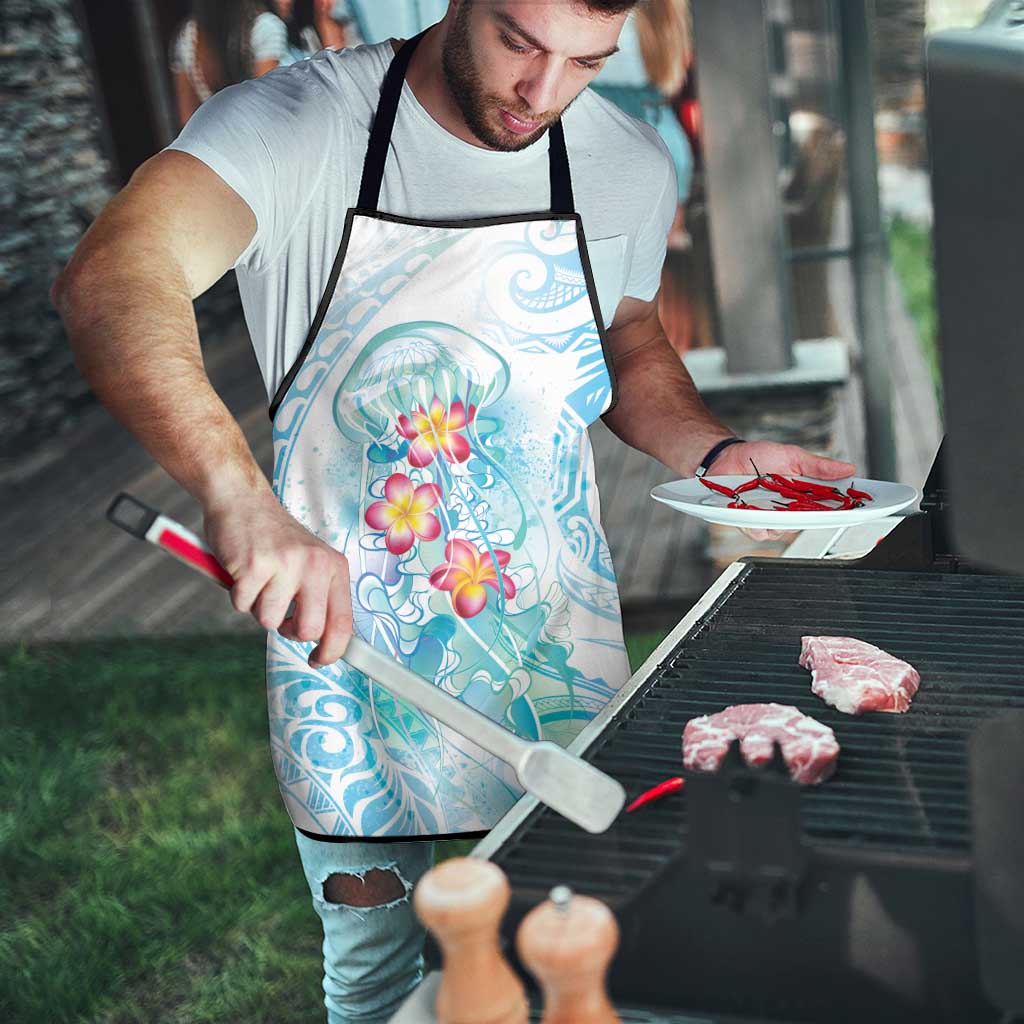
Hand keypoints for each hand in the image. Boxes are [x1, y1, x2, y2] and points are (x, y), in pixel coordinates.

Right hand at [202, 488, 351, 667]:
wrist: (242, 499)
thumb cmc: (275, 538)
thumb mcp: (310, 561)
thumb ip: (319, 596)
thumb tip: (325, 642)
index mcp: (334, 567)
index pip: (343, 623)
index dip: (332, 651)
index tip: (318, 660)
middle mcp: (315, 565)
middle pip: (308, 630)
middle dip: (289, 631)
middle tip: (279, 613)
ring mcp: (285, 564)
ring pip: (269, 621)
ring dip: (258, 607)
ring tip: (259, 579)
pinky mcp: (254, 565)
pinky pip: (242, 605)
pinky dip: (237, 595)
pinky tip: (242, 571)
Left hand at [709, 440, 856, 542]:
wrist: (726, 458)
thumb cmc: (758, 457)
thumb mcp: (792, 456)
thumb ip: (818, 466)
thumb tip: (848, 468)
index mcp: (803, 495)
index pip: (829, 507)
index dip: (844, 510)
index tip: (859, 508)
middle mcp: (789, 510)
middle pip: (809, 523)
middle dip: (813, 517)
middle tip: (814, 505)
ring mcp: (770, 518)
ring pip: (784, 530)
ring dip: (781, 519)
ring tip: (775, 502)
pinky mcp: (750, 523)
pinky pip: (760, 531)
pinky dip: (758, 523)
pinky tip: (754, 511)